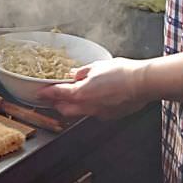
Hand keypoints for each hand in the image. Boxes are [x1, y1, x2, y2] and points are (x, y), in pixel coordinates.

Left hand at [35, 58, 150, 119]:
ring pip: (78, 113)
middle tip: (53, 96)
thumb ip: (83, 72)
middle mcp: (87, 106)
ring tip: (73, 96)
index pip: (58, 94)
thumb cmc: (122, 72)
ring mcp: (98, 113)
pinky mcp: (109, 116)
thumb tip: (75, 74)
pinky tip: (94, 98)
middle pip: (65, 109)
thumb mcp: (98, 66)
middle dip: (57, 103)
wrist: (142, 84)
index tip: (40, 92)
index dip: (47, 93)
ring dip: (72, 106)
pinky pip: (93, 113)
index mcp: (81, 92)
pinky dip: (88, 106)